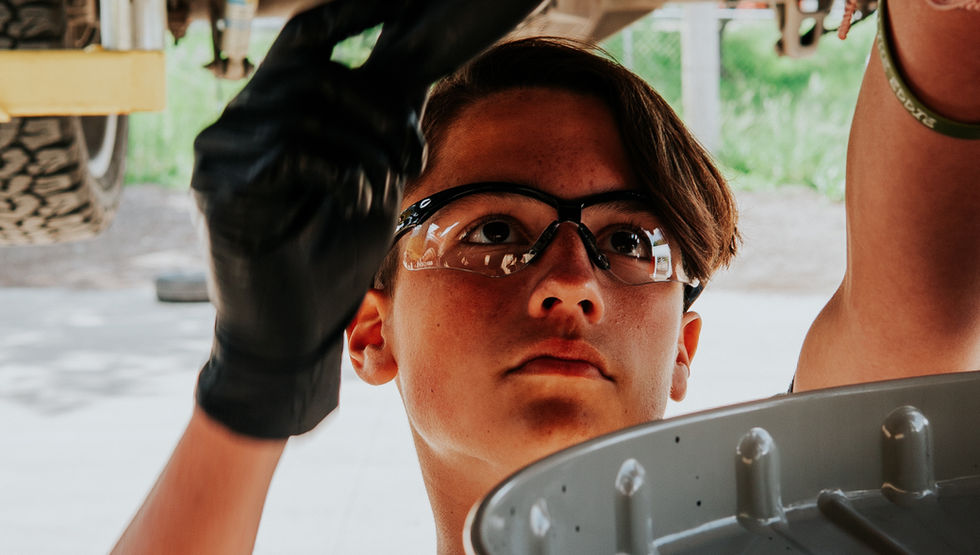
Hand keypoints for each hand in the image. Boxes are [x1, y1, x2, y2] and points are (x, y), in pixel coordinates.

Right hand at [191, 0, 539, 437]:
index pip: (302, 42)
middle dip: (378, 110)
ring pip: (307, 109)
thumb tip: (411, 75)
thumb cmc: (326, 262)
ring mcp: (220, 156)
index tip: (398, 1)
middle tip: (410, 157)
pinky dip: (340, 171)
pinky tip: (354, 201)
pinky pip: (294, 150)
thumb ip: (373, 132)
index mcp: (266, 119)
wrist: (288, 335)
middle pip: (313, 73)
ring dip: (365, 149)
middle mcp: (233, 126)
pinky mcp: (221, 190)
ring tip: (381, 191)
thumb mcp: (365, 183)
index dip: (349, 14)